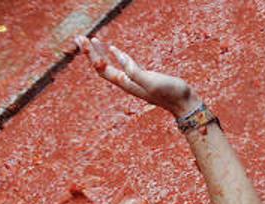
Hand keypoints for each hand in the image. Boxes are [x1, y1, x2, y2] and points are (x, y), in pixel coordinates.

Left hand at [77, 36, 198, 116]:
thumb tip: (119, 58)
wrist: (184, 104)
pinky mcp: (142, 78)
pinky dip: (114, 56)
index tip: (85, 40)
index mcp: (126, 83)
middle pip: (101, 67)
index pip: (102, 68)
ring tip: (92, 40)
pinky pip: (122, 66)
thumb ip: (135, 71)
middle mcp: (126, 83)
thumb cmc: (171, 93)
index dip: (91, 55)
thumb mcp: (152, 81)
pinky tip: (113, 49)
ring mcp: (134, 81)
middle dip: (89, 53)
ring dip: (99, 54)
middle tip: (79, 37)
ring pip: (110, 67)